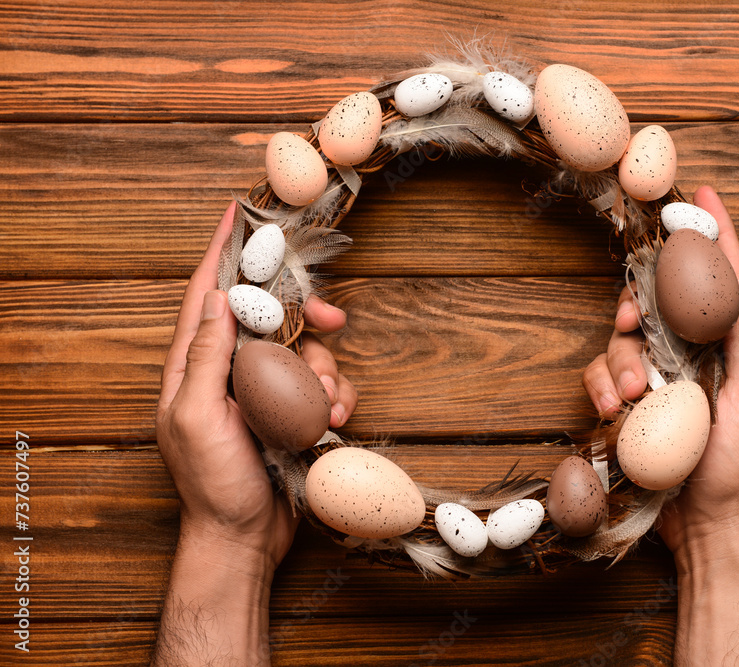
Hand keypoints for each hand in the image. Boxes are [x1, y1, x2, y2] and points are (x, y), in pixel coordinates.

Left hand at [156, 201, 357, 568]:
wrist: (244, 537)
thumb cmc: (211, 482)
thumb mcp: (195, 416)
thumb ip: (204, 356)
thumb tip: (216, 296)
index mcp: (193, 365)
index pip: (206, 294)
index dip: (222, 252)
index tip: (239, 213)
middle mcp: (230, 370)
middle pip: (270, 317)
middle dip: (305, 316)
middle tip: (333, 320)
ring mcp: (266, 392)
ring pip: (307, 353)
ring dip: (325, 375)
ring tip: (324, 411)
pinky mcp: (295, 413)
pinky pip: (326, 387)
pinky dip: (336, 400)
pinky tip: (332, 424)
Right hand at [582, 185, 738, 546]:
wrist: (706, 525)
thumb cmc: (738, 466)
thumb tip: (736, 283)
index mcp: (730, 346)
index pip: (724, 281)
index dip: (715, 235)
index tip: (703, 193)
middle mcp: (691, 354)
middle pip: (657, 302)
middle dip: (638, 304)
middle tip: (628, 318)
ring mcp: (656, 379)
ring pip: (621, 339)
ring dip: (619, 360)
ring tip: (632, 396)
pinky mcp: (627, 405)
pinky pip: (600, 377)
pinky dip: (601, 387)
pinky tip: (613, 412)